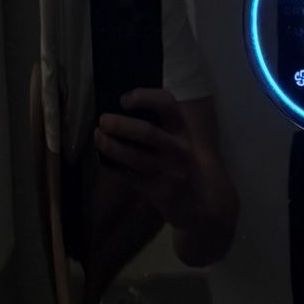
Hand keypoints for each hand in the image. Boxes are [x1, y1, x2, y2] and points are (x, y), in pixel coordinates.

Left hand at [94, 88, 238, 265]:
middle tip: (103, 120)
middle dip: (122, 125)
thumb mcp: (181, 142)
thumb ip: (159, 128)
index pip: (168, 105)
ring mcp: (170, 173)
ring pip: (136, 158)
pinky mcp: (160, 194)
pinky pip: (131, 178)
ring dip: (112, 146)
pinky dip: (114, 167)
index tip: (125, 99)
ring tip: (98, 137)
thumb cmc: (184, 165)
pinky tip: (105, 159)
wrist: (204, 205)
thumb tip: (120, 112)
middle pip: (148, 133)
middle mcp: (179, 151)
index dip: (145, 98)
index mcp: (184, 132)